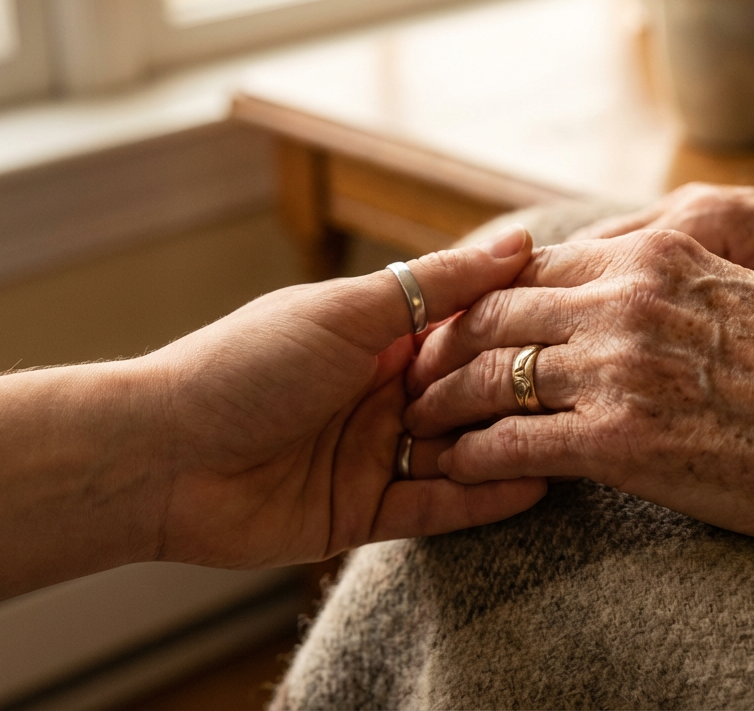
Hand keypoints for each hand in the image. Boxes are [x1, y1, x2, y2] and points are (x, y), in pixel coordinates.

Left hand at [137, 224, 546, 566]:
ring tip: (576, 437)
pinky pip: (435, 508)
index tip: (578, 317)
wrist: (162, 456)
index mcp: (374, 336)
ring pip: (459, 451)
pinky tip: (533, 484)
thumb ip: (436, 285)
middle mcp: (379, 393)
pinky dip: (481, 498)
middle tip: (591, 384)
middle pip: (469, 392)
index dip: (515, 324)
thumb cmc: (246, 366)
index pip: (464, 327)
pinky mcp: (362, 513)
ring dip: (508, 444)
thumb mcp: (348, 310)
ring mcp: (372, 455)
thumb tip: (517, 240)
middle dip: (520, 389)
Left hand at [404, 230, 753, 609]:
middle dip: (442, 348)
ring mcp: (620, 367)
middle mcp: (626, 298)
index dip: (479, 298)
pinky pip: (515, 441)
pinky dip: (471, 456)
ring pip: (492, 374)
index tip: (453, 327)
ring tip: (415, 427)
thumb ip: (667, 272)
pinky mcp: (621, 439)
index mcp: (654, 253)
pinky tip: (452, 470)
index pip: (532, 265)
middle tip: (411, 378)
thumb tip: (619, 271)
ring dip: (441, 403)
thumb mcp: (739, 284)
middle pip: (496, 313)